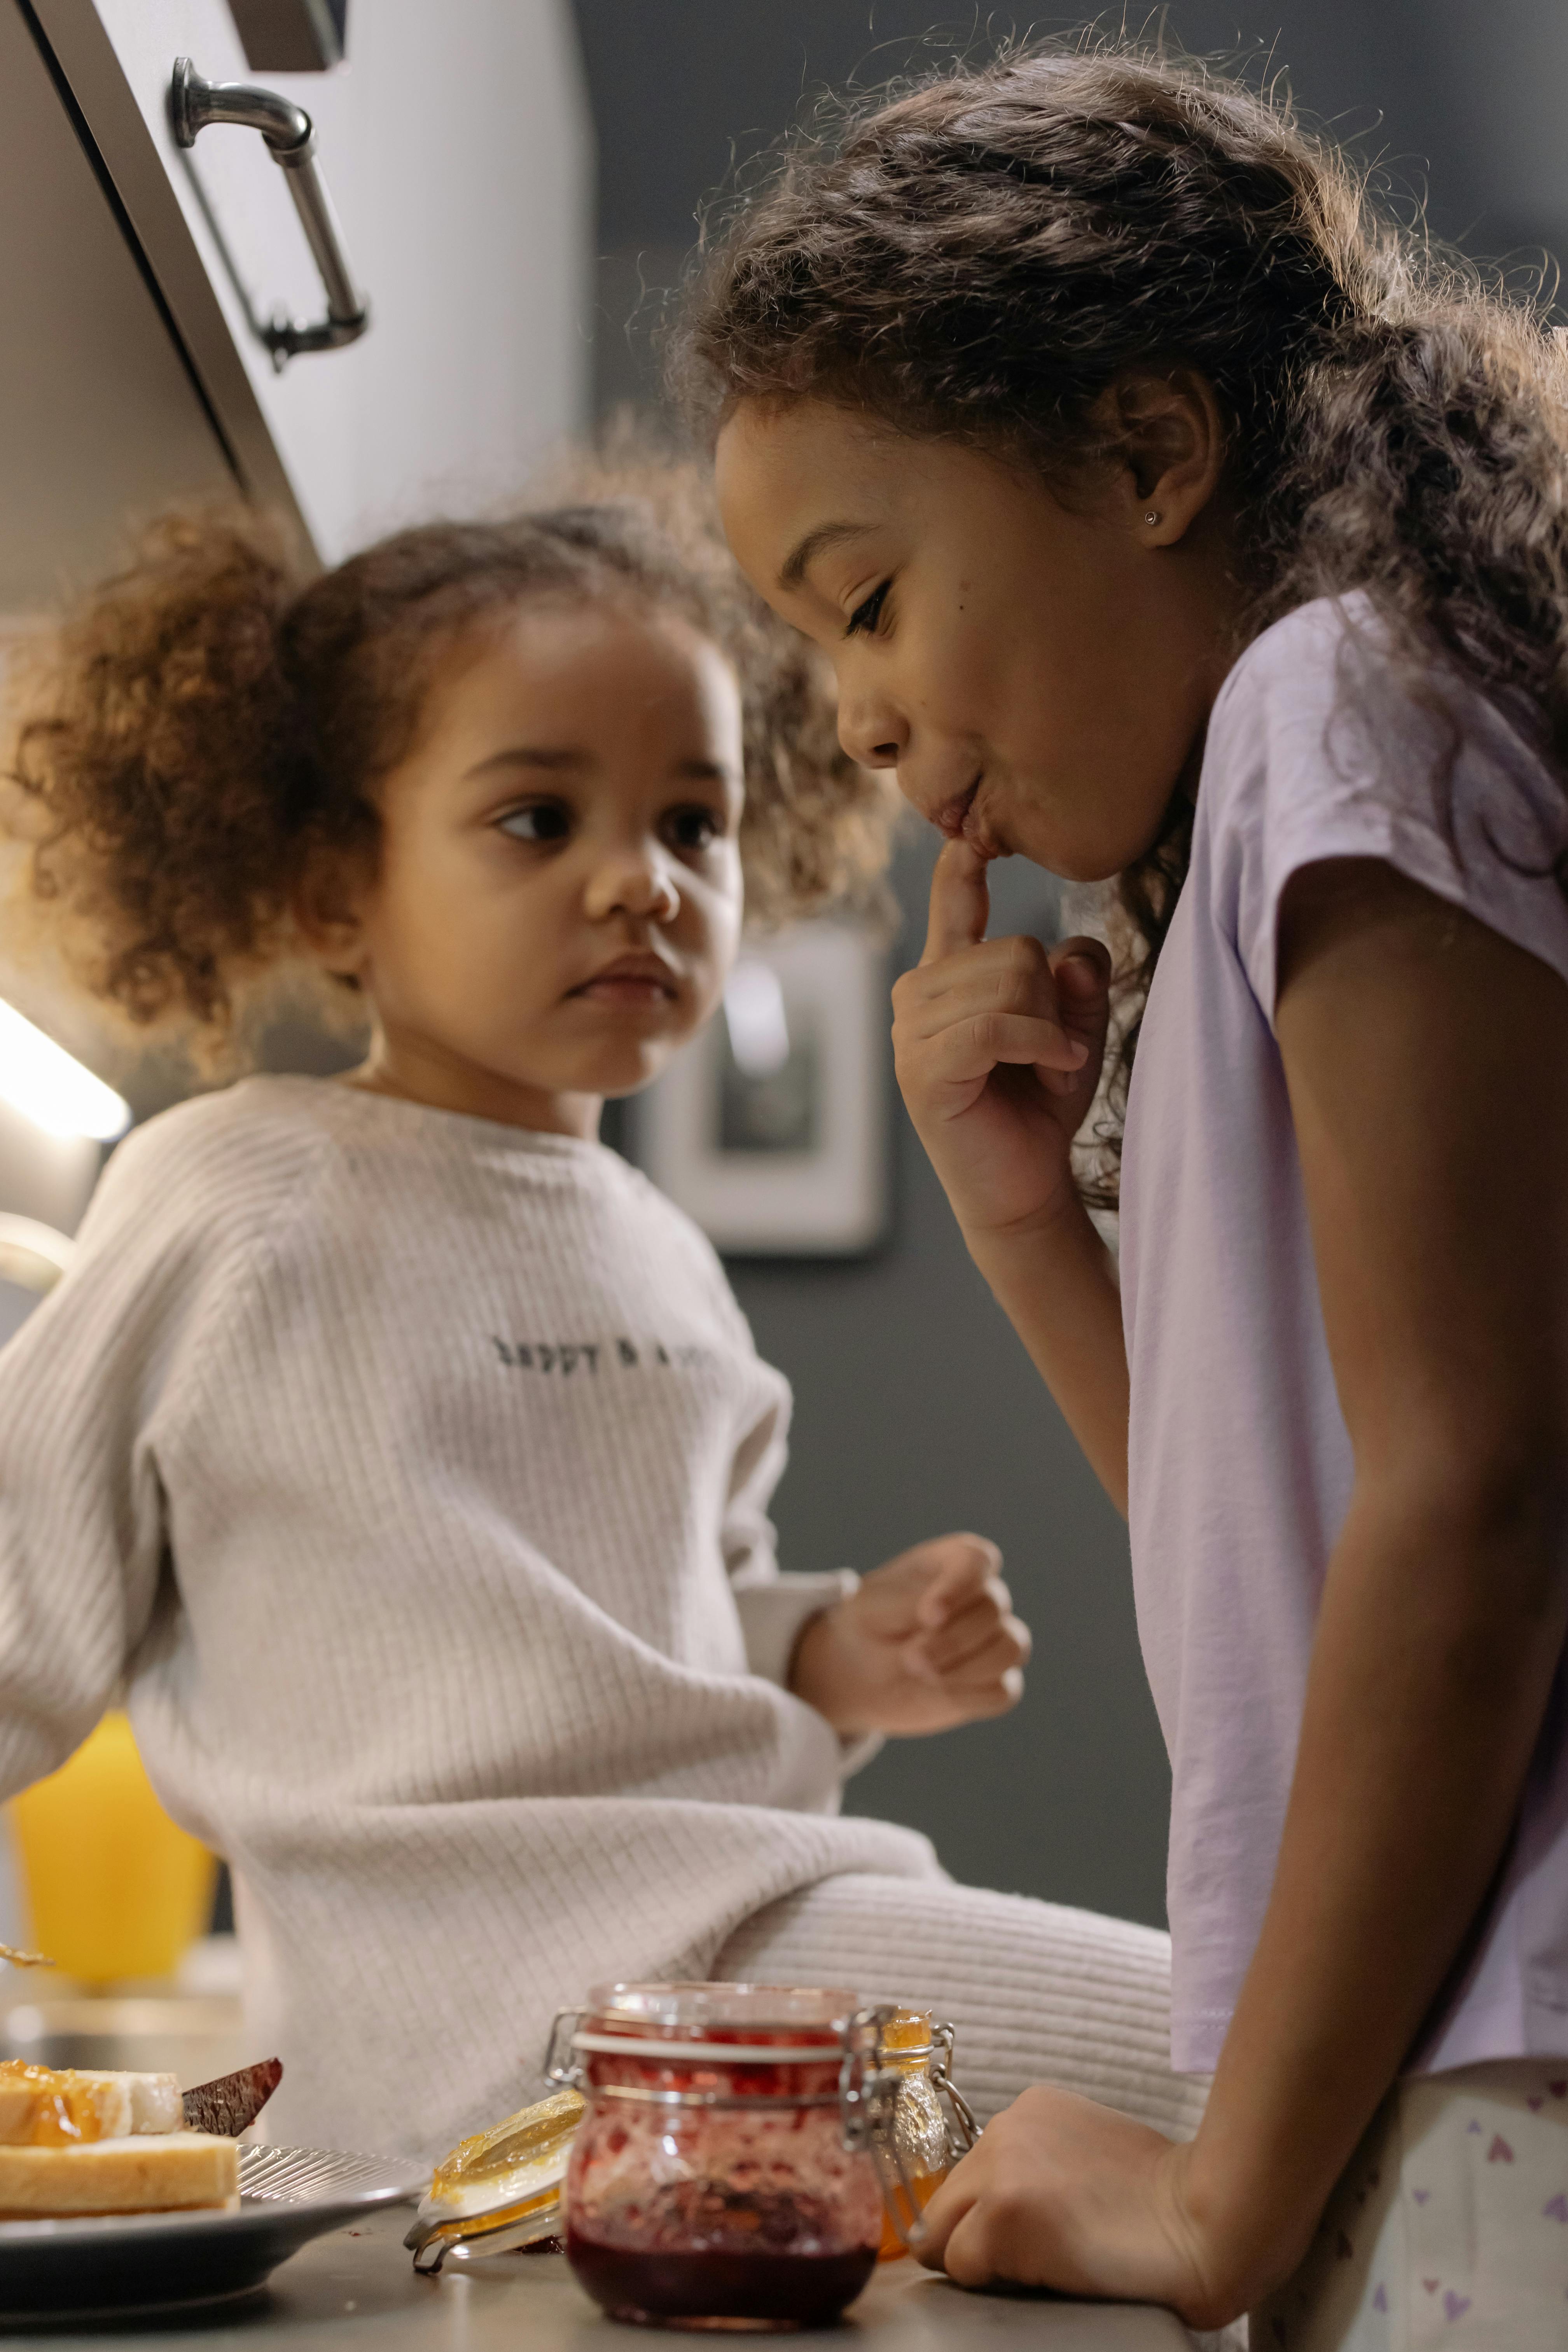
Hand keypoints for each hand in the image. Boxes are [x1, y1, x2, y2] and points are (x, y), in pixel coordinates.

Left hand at [787, 1534, 1029, 1737]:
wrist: (858, 1672)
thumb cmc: (868, 1624)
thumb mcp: (873, 1605)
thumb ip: (908, 1601)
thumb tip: (941, 1618)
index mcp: (953, 1563)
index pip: (978, 1560)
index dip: (959, 1587)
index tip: (928, 1615)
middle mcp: (982, 1596)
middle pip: (994, 1608)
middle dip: (952, 1639)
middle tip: (910, 1658)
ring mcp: (993, 1639)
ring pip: (1011, 1648)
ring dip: (967, 1667)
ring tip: (922, 1674)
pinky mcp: (993, 1681)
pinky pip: (1003, 1691)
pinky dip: (970, 1696)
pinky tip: (936, 1692)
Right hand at [891, 839, 1111, 1243]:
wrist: (1025, 1185)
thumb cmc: (1042, 1103)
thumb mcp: (1075, 1028)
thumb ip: (1078, 980)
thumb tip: (1072, 955)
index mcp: (946, 974)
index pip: (953, 901)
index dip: (962, 866)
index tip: (969, 837)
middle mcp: (917, 993)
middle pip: (1014, 950)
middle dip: (1053, 1003)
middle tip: (1053, 1052)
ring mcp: (910, 1032)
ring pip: (1008, 984)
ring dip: (1049, 1030)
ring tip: (1046, 1069)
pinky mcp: (922, 1070)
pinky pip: (995, 1026)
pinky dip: (1041, 1046)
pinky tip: (1056, 1072)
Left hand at [915, 2087, 1246, 2331]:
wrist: (1205, 2220)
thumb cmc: (1164, 2198)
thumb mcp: (1087, 2154)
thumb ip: (1039, 2165)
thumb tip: (998, 2208)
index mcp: (1028, 2109)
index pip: (970, 2177)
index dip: (986, 2217)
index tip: (1025, 2238)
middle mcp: (1004, 2129)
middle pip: (946, 2206)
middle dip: (974, 2240)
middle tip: (1035, 2260)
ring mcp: (999, 2170)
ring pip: (946, 2240)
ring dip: (984, 2263)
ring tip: (1049, 2264)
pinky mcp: (1002, 2216)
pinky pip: (965, 2269)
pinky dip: (995, 2284)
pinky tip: (1050, 2273)